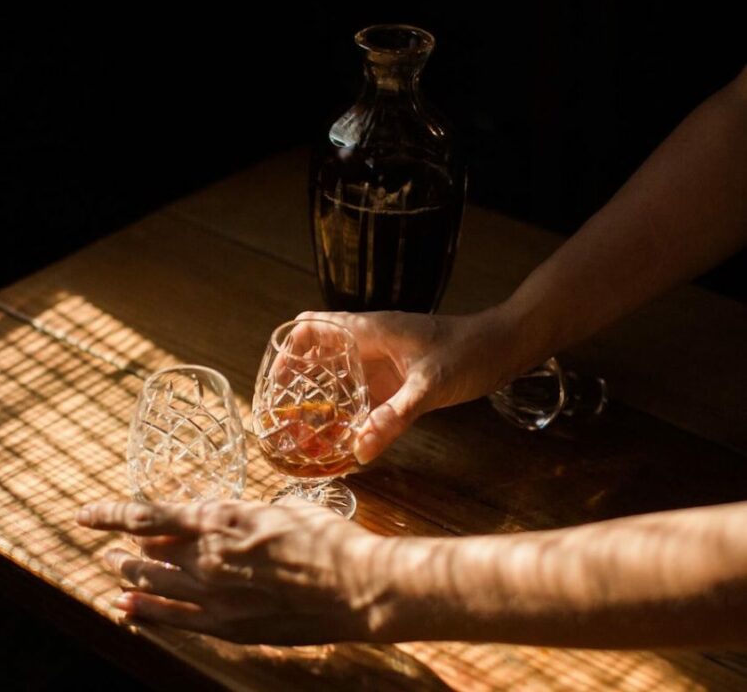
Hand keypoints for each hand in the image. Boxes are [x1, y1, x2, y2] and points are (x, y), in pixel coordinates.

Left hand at [76, 498, 387, 644]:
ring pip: (154, 586)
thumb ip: (238, 515)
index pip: (148, 516)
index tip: (86, 514)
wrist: (358, 587)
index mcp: (219, 520)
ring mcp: (216, 596)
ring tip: (112, 572)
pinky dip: (146, 614)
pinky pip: (175, 619)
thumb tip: (216, 517)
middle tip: (107, 549)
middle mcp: (208, 558)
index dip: (111, 515)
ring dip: (129, 577)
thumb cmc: (327, 539)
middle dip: (122, 550)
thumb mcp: (277, 508)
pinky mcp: (229, 626)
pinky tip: (127, 611)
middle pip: (147, 554)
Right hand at [298, 309, 518, 463]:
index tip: (274, 382)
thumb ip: (394, 416)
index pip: (311, 327)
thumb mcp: (429, 386)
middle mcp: (369, 343)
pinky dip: (345, 410)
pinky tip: (341, 434)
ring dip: (319, 395)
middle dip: (295, 378)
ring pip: (337, 374)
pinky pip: (360, 393)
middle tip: (280, 413)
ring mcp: (382, 362)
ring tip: (300, 426)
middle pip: (317, 352)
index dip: (287, 350)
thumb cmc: (469, 352)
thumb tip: (361, 450)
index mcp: (368, 330)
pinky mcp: (396, 380)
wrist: (504, 347)